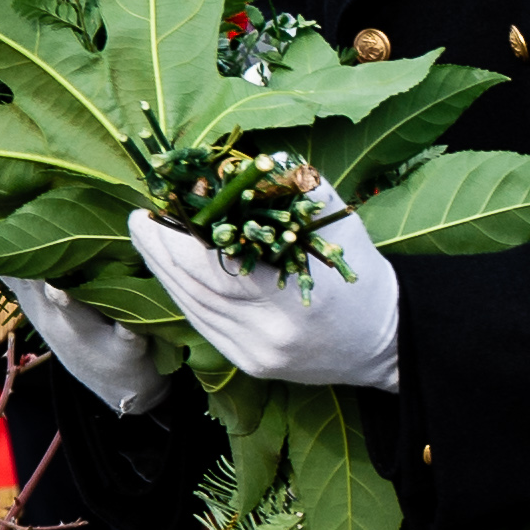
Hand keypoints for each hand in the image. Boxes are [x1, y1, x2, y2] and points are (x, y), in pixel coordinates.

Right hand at [4, 274, 167, 417]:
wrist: (120, 387)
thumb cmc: (79, 331)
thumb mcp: (39, 303)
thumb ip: (15, 270)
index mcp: (37, 302)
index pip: (8, 267)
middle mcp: (57, 317)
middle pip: (35, 289)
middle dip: (22, 268)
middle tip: (5, 244)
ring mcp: (90, 335)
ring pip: (74, 315)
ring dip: (63, 303)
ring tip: (56, 290)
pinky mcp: (125, 350)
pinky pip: (127, 340)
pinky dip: (128, 334)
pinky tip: (131, 328)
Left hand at [127, 190, 400, 391]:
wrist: (389, 340)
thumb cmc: (361, 276)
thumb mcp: (336, 224)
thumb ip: (292, 189)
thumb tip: (240, 165)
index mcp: (286, 298)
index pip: (207, 267)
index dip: (172, 236)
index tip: (155, 207)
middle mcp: (264, 333)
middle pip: (190, 288)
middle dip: (157, 251)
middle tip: (140, 219)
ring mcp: (254, 354)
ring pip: (190, 309)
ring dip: (164, 272)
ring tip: (150, 241)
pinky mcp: (250, 365)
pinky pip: (203, 326)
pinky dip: (184, 296)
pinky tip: (173, 273)